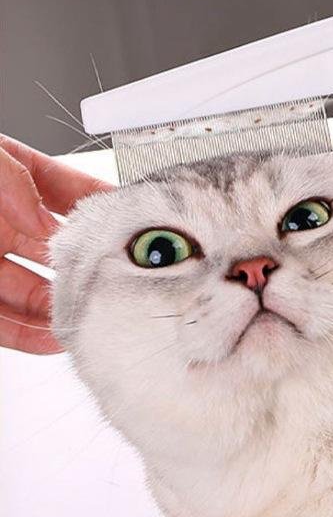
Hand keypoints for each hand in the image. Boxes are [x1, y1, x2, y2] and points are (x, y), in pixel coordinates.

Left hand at [0, 135, 112, 353]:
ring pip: (31, 291)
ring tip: (92, 318)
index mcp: (0, 180)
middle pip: (55, 249)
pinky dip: (28, 334)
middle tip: (118, 278)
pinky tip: (51, 338)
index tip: (134, 217)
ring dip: (63, 307)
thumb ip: (9, 178)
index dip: (99, 203)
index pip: (60, 189)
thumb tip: (42, 216)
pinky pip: (1, 321)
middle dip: (88, 266)